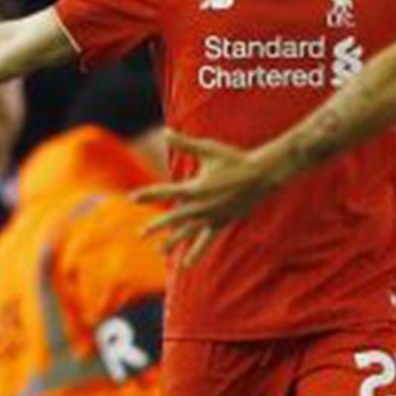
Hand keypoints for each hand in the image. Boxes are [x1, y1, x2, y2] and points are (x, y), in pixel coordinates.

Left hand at [135, 130, 281, 264]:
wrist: (263, 174)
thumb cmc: (235, 158)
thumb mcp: (209, 149)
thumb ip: (185, 143)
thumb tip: (165, 131)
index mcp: (197, 188)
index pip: (167, 192)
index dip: (148, 194)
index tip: (132, 198)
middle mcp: (203, 206)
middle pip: (175, 218)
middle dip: (157, 225)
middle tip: (141, 233)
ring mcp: (213, 216)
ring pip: (189, 232)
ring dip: (174, 242)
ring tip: (160, 251)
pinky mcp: (223, 222)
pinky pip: (207, 240)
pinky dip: (196, 252)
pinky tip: (187, 264)